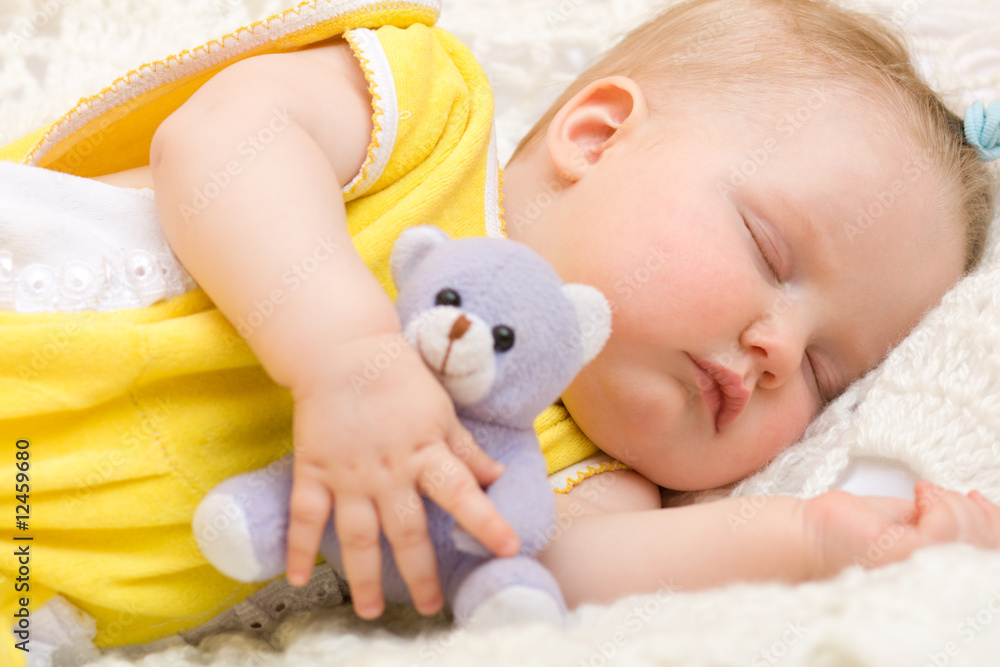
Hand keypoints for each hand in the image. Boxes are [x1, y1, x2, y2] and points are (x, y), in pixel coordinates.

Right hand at [284, 333, 518, 618]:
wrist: (343, 352)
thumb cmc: (400, 377)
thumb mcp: (442, 411)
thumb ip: (466, 450)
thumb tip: (497, 477)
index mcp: (426, 453)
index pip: (462, 494)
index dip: (486, 521)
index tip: (507, 548)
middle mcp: (388, 473)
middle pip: (407, 532)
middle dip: (421, 574)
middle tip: (432, 606)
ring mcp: (348, 476)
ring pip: (358, 536)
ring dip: (364, 576)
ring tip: (369, 610)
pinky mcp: (314, 471)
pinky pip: (306, 516)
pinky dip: (299, 548)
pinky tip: (297, 578)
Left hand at [804, 481, 999, 576]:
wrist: (812, 533)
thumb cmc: (856, 528)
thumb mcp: (913, 521)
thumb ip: (945, 522)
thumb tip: (977, 507)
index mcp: (934, 575)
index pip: (987, 555)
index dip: (993, 525)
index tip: (975, 499)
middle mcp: (930, 583)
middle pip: (984, 547)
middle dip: (970, 512)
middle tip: (937, 496)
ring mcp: (916, 572)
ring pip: (966, 536)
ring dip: (951, 504)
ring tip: (926, 496)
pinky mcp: (900, 557)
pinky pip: (940, 531)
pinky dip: (937, 503)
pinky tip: (919, 495)